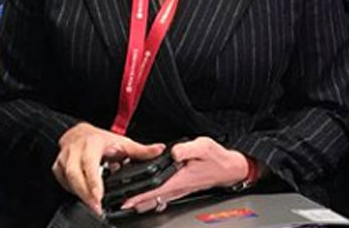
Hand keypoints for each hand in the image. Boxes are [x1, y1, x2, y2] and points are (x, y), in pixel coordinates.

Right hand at [52, 123, 163, 214]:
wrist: (77, 133)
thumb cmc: (100, 140)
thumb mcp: (122, 142)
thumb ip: (140, 150)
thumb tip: (159, 150)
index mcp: (92, 143)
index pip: (90, 162)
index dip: (93, 180)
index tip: (99, 196)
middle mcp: (75, 150)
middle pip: (74, 174)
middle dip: (85, 193)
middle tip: (96, 208)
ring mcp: (64, 158)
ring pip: (66, 179)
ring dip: (79, 194)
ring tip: (92, 207)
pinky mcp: (57, 167)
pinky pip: (62, 182)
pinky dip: (72, 191)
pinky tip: (83, 197)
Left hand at [121, 137, 248, 213]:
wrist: (229, 168)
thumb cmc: (216, 158)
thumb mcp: (203, 147)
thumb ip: (187, 149)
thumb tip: (173, 152)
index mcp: (180, 179)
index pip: (154, 190)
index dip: (139, 196)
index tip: (125, 201)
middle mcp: (177, 187)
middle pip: (152, 198)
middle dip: (135, 200)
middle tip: (120, 201)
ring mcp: (178, 189)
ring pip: (156, 199)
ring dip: (141, 199)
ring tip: (127, 199)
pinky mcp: (180, 187)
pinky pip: (162, 195)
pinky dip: (151, 196)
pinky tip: (144, 193)